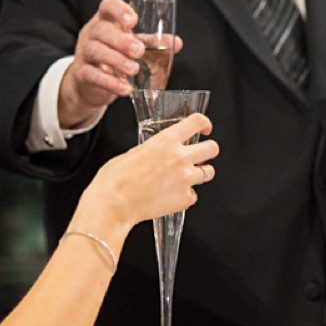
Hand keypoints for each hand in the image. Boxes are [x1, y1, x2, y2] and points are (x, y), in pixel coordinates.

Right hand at [55, 0, 184, 130]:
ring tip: (134, 69)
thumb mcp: (132, 47)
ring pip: (95, 50)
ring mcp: (84, 54)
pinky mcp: (81, 74)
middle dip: (121, 40)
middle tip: (139, 51)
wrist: (90, 84)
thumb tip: (176, 42)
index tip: (133, 21)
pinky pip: (92, 75)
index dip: (119, 10)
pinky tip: (125, 88)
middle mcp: (91, 34)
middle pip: (101, 29)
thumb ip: (152, 43)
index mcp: (105, 21)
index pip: (107, 6)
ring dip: (116, 60)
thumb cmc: (113, 57)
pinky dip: (109, 82)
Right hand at [79, 113, 217, 230]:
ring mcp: (185, 179)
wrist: (114, 203)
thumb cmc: (116, 179)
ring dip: (200, 174)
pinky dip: (185, 196)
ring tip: (185, 178)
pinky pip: (193, 196)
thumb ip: (154, 149)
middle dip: (208, 151)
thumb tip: (158, 153)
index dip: (204, 124)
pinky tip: (171, 196)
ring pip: (209, 172)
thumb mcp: (134, 152)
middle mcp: (180, 157)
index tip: (204, 129)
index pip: (197, 122)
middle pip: (212, 148)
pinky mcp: (184, 199)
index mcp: (166, 141)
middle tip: (200, 155)